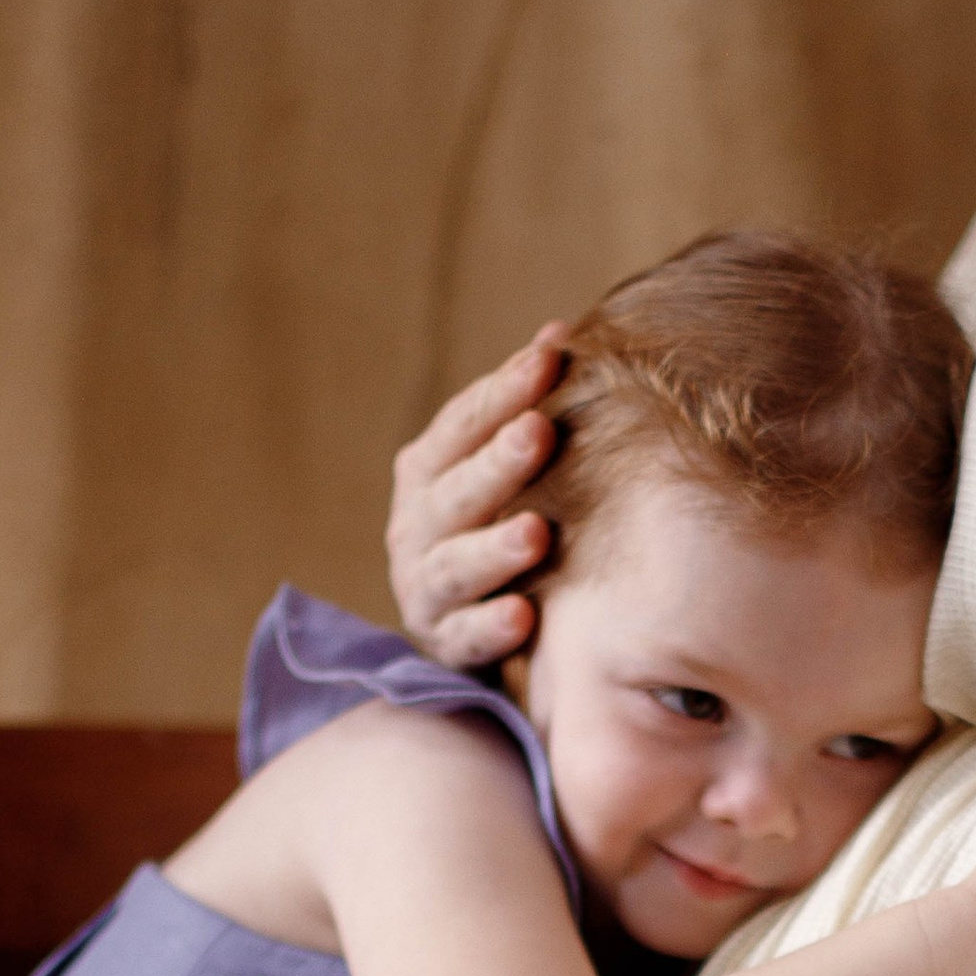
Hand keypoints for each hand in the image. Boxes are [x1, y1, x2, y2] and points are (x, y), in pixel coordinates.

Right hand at [386, 326, 570, 667]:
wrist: (470, 624)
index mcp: (428, 471)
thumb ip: (523, 406)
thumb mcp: (503, 465)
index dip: (503, 390)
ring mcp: (425, 588)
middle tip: (538, 431)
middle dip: (496, 462)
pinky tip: (524, 617)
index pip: (462, 424)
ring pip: (455, 567)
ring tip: (535, 533)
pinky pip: (467, 638)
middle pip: (455, 492)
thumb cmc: (496, 522)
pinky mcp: (445, 644)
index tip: (551, 356)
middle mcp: (415, 527)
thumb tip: (560, 331)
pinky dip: (491, 628)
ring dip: (493, 549)